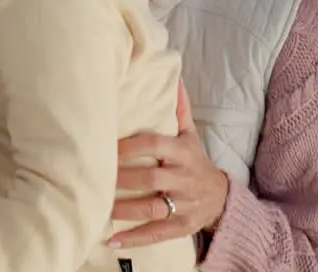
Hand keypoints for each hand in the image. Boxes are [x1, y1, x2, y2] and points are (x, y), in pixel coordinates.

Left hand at [108, 80, 229, 249]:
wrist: (223, 198)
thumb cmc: (195, 161)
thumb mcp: (190, 136)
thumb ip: (178, 109)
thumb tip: (172, 76)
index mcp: (181, 153)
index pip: (153, 145)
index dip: (129, 147)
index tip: (105, 147)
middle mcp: (183, 178)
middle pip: (150, 179)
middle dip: (122, 179)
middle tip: (94, 178)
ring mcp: (183, 204)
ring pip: (151, 208)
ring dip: (123, 210)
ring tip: (99, 208)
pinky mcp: (181, 227)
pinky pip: (156, 234)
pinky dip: (134, 239)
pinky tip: (112, 240)